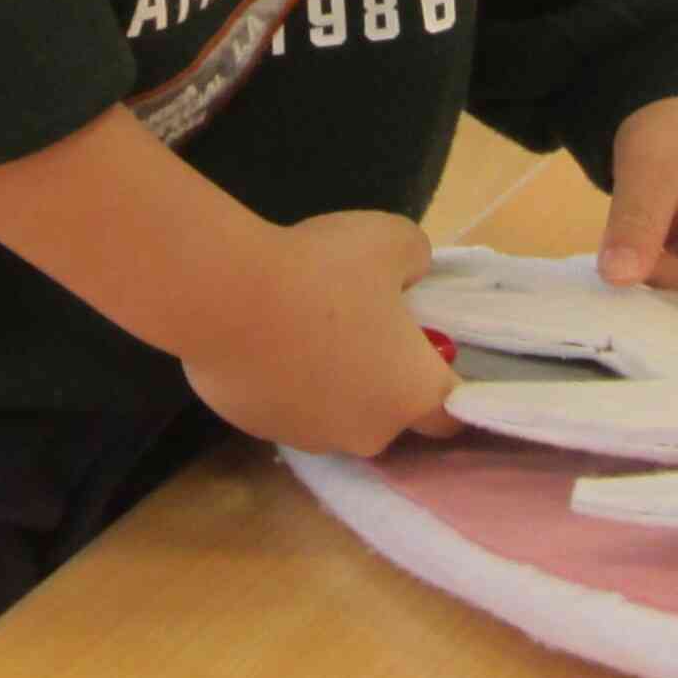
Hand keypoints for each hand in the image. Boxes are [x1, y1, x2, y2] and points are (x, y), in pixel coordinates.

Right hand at [179, 208, 459, 455]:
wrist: (226, 297)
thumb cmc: (324, 271)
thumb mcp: (392, 240)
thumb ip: (417, 261)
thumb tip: (408, 277)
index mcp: (411, 395)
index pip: (451, 413)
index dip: (448, 383)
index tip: (431, 350)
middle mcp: (367, 431)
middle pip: (391, 414)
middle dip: (385, 379)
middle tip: (366, 326)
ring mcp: (310, 436)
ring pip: (337, 414)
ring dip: (334, 383)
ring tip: (310, 327)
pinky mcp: (260, 429)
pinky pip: (289, 407)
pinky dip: (288, 383)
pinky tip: (270, 339)